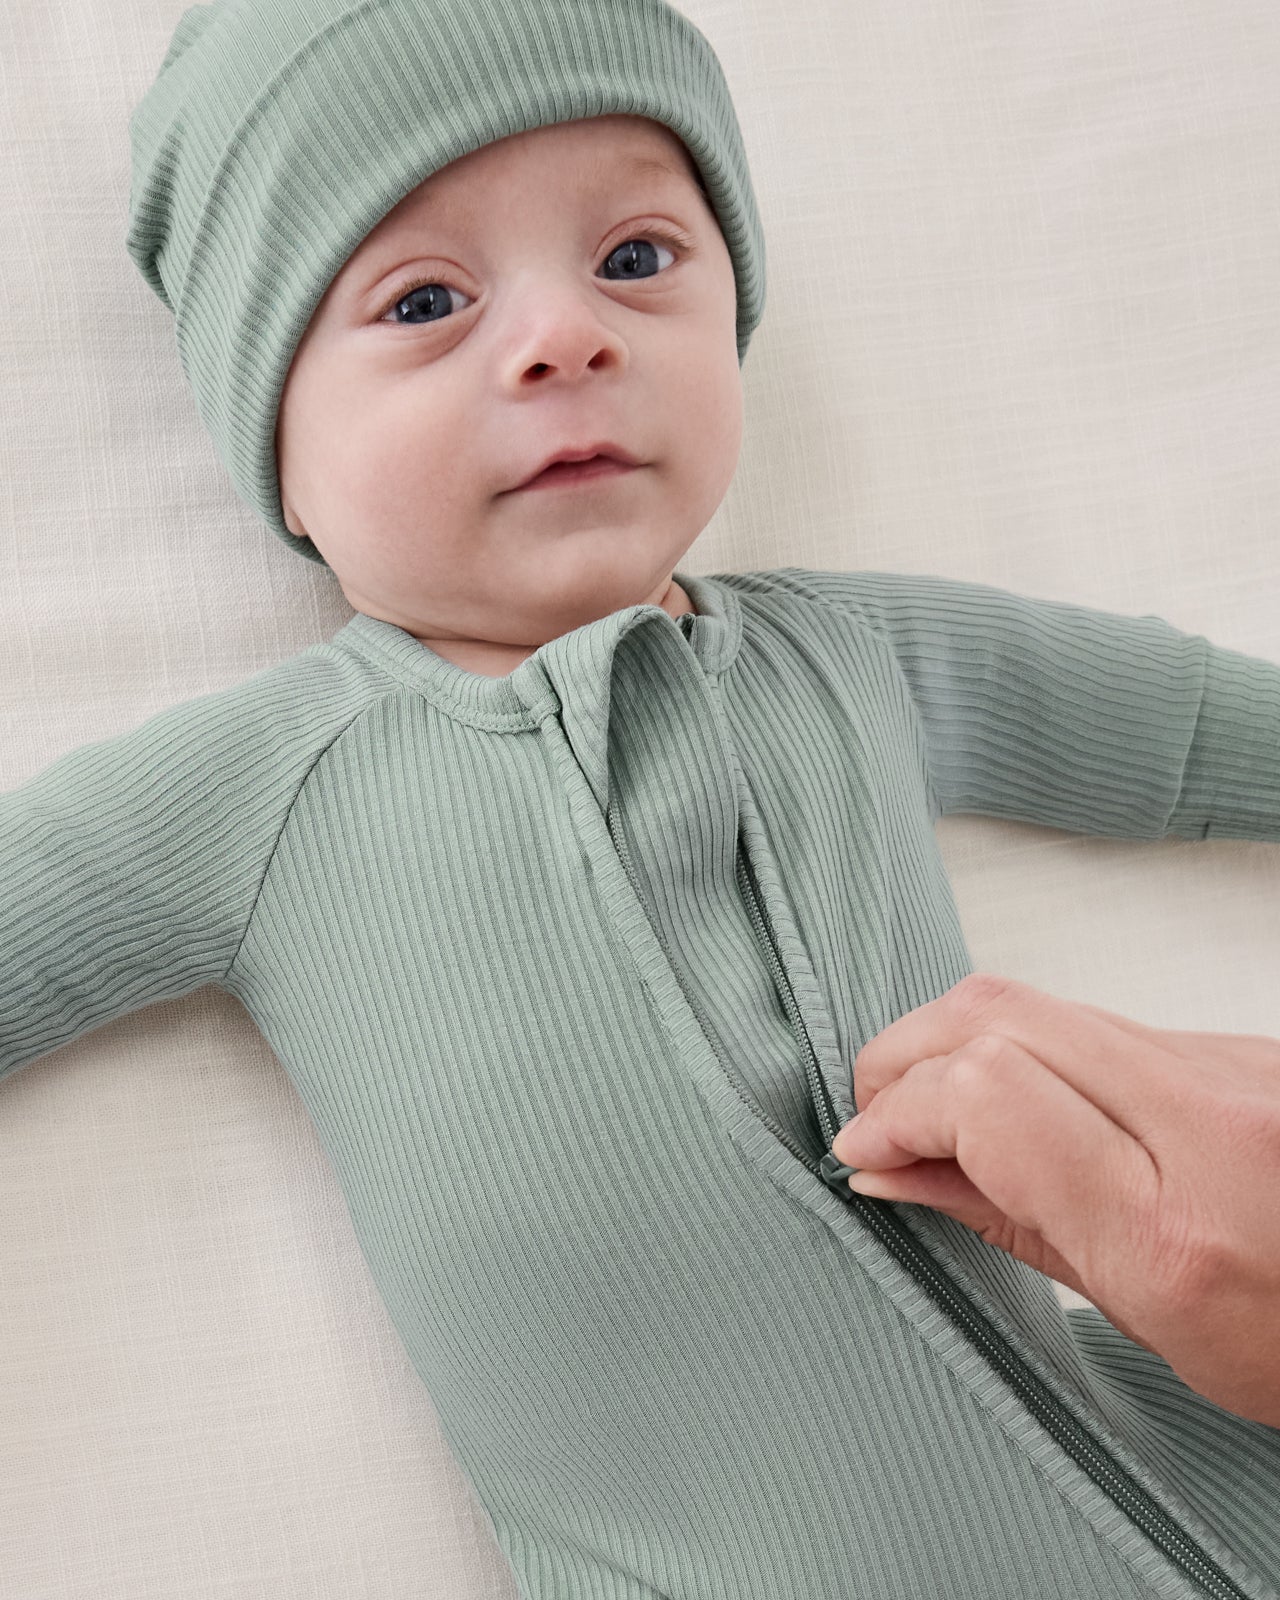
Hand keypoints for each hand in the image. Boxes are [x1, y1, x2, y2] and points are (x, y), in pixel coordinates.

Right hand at [830, 974, 1279, 1427]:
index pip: (986, 1096)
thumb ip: (1007, 1222)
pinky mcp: (1240, 1039)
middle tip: (877, 1106)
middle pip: (1000, 1016)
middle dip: (905, 1049)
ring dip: (958, 1041)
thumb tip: (895, 1168)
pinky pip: (1100, 1017)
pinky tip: (1020, 1098)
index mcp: (1173, 1229)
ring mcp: (1233, 1064)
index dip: (897, 1106)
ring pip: (1043, 1004)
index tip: (864, 1144)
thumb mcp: (1150, 1321)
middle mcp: (1209, 1122)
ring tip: (931, 1103)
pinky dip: (1028, 1046)